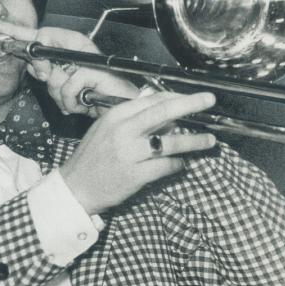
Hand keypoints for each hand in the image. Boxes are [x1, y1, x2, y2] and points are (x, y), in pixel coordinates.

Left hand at [0, 19, 139, 115]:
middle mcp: (77, 48)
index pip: (40, 35)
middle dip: (44, 73)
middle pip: (42, 51)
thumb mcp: (63, 86)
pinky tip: (82, 102)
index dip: (18, 31)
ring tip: (75, 97)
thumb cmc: (93, 94)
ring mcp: (86, 58)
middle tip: (56, 81)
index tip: (0, 27)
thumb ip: (47, 73)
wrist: (117, 107)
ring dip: (61, 95)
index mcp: (69, 47)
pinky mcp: (94, 71)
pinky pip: (68, 88)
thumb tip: (33, 65)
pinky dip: (72, 101)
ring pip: (54, 77)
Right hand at [57, 89, 217, 214]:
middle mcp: (122, 131)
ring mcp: (129, 154)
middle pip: (163, 112)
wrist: (75, 188)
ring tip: (209, 141)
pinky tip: (181, 164)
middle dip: (190, 104)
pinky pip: (165, 166)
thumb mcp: (106, 129)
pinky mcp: (134, 175)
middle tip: (209, 101)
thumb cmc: (92, 158)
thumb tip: (164, 114)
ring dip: (194, 141)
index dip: (176, 97)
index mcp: (115, 116)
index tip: (193, 98)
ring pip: (170, 142)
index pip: (152, 100)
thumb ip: (131, 119)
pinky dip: (177, 164)